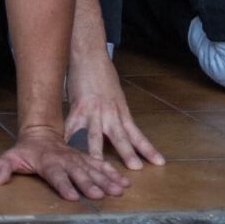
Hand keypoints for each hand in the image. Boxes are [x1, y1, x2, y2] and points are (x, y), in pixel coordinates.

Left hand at [0, 125, 130, 200]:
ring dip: (106, 180)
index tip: (72, 196)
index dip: (63, 185)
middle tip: (101, 195)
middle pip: (78, 173)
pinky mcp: (85, 159)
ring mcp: (77, 159)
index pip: (56, 175)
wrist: (41, 132)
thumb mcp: (11, 156)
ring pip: (93, 169)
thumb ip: (3, 167)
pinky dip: (112, 173)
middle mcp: (65, 161)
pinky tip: (124, 182)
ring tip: (118, 190)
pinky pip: (101, 165)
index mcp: (48, 163)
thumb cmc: (26, 150)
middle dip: (89, 184)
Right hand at [63, 53, 164, 170]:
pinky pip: (71, 127)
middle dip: (128, 154)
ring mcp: (93, 111)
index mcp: (121, 111)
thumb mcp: (115, 95)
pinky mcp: (77, 107)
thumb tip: (118, 128)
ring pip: (96, 136)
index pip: (137, 134)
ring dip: (98, 153)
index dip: (148, 149)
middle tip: (136, 168)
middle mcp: (110, 113)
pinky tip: (65, 150)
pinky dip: (68, 140)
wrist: (89, 55)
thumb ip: (116, 113)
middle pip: (121, 137)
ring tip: (100, 168)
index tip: (159, 163)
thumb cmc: (102, 72)